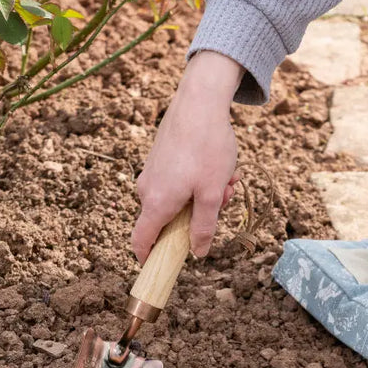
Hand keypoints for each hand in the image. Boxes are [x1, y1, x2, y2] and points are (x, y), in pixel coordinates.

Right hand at [132, 51, 243, 263]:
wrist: (199, 100)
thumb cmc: (207, 147)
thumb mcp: (211, 193)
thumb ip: (204, 227)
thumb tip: (198, 253)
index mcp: (156, 203)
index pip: (141, 241)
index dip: (149, 258)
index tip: (160, 267)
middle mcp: (147, 189)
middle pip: (168, 220)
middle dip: (198, 216)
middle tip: (224, 196)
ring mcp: (152, 172)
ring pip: (178, 198)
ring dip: (203, 194)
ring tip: (226, 175)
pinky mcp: (159, 159)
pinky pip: (178, 181)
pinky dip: (197, 178)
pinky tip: (217, 162)